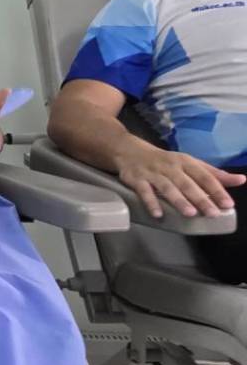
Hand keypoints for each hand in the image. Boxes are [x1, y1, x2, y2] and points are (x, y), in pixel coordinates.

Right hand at [113, 140, 244, 218]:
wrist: (129, 150)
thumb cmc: (164, 161)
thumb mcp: (190, 163)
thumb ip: (214, 174)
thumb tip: (241, 180)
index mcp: (186, 162)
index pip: (205, 177)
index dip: (217, 190)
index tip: (228, 204)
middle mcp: (170, 166)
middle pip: (187, 183)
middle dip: (201, 198)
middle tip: (212, 213)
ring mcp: (153, 173)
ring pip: (167, 188)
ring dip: (179, 200)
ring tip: (190, 213)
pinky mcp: (136, 179)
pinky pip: (144, 192)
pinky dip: (151, 203)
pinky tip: (158, 214)